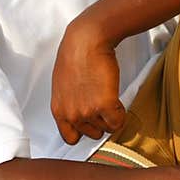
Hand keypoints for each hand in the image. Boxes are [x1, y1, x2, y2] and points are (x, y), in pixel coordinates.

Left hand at [51, 17, 126, 144]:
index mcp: (58, 110)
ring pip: (107, 128)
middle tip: (102, 103)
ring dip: (111, 114)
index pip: (70, 138)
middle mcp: (71, 114)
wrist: (86, 41)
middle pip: (92, 134)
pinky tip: (117, 98)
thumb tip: (81, 114)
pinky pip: (118, 122)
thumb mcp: (62, 86)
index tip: (90, 121)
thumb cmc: (75, 56)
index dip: (83, 130)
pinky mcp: (104, 105)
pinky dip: (121, 113)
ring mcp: (88, 112)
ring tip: (108, 95)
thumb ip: (69, 104)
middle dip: (100, 121)